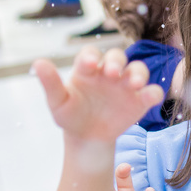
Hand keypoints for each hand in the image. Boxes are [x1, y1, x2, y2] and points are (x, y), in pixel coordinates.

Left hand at [34, 47, 163, 143]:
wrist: (88, 137)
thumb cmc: (71, 115)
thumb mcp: (58, 102)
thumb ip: (51, 83)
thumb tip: (37, 63)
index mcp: (88, 69)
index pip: (90, 54)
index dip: (92, 56)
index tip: (90, 64)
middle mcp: (109, 72)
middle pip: (117, 57)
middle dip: (116, 62)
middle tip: (113, 73)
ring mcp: (126, 85)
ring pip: (138, 70)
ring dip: (138, 74)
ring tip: (134, 84)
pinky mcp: (140, 100)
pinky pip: (152, 92)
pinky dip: (153, 93)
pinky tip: (150, 98)